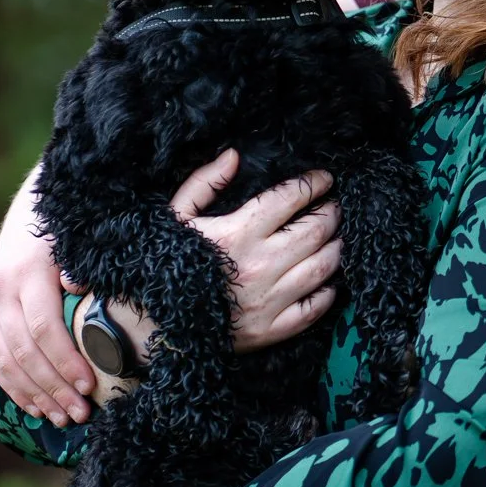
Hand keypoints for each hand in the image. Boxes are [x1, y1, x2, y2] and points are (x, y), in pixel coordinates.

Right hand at [0, 166, 93, 425]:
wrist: (31, 211)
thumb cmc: (67, 231)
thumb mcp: (77, 241)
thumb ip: (81, 265)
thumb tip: (81, 287)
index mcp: (26, 273)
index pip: (43, 328)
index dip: (65, 361)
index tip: (89, 385)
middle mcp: (0, 291)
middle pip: (25, 352)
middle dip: (53, 387)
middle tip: (81, 413)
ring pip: (6, 362)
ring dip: (35, 395)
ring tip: (63, 418)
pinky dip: (14, 387)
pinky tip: (36, 407)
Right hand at [171, 148, 341, 351]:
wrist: (149, 327)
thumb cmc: (163, 264)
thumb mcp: (176, 217)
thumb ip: (204, 183)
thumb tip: (234, 155)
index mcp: (237, 233)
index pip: (290, 199)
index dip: (313, 184)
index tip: (325, 178)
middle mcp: (259, 265)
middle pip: (315, 231)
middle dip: (332, 213)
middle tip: (336, 206)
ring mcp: (267, 300)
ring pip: (322, 268)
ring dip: (336, 248)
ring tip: (336, 237)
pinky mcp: (270, 331)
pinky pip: (313, 309)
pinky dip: (328, 293)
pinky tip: (327, 281)